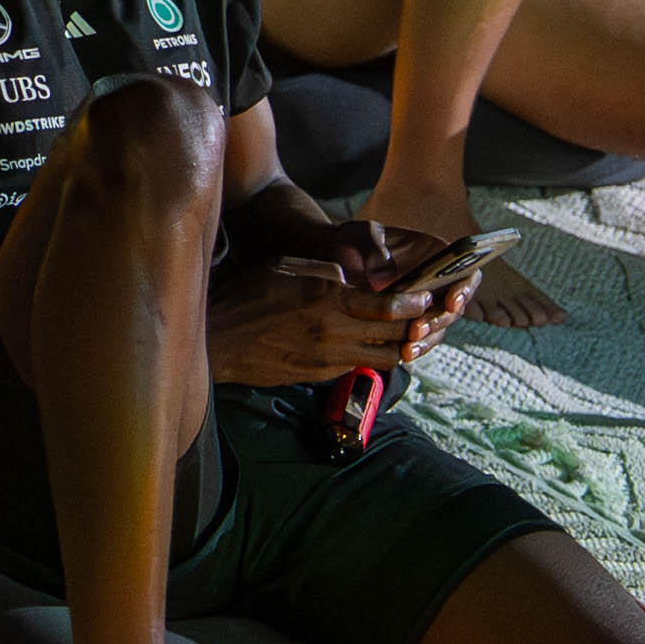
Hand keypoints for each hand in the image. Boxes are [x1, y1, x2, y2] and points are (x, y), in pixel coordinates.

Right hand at [204, 221, 470, 386]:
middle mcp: (333, 332)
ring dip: (398, 347)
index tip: (426, 298)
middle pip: (394, 337)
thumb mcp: (286, 268)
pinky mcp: (318, 375)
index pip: (388, 307)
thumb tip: (350, 280)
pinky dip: (370, 356)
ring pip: (383, 358)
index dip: (414, 304)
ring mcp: (327, 358)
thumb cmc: (246, 294)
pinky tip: (367, 345)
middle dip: (415, 328)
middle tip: (425, 319)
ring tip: (404, 336)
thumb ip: (323, 273)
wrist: (218, 339)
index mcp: (327, 300)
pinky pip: (357, 366)